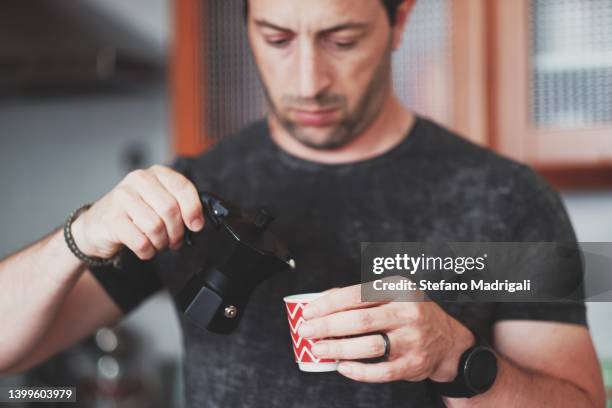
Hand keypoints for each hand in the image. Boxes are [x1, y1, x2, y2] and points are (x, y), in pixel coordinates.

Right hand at [71, 165, 204, 259]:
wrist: (97, 225)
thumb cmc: (133, 214)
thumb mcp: (158, 202)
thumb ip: (179, 206)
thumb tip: (197, 221)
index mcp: (156, 174)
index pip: (183, 187)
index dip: (193, 209)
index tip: (195, 225)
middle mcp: (139, 180)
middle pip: (170, 209)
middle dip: (177, 232)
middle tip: (174, 241)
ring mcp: (122, 197)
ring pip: (156, 226)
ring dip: (161, 243)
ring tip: (158, 244)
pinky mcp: (112, 218)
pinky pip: (140, 241)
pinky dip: (147, 251)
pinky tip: (145, 248)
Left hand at [298, 282, 474, 382]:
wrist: (448, 341)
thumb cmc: (410, 314)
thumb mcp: (393, 294)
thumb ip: (361, 296)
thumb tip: (322, 301)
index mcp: (399, 289)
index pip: (357, 294)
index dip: (329, 304)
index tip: (308, 312)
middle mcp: (408, 311)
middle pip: (360, 320)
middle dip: (328, 326)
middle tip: (307, 332)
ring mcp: (413, 339)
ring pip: (369, 346)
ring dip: (339, 349)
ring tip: (318, 350)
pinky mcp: (414, 364)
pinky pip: (381, 371)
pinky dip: (358, 371)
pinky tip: (342, 367)